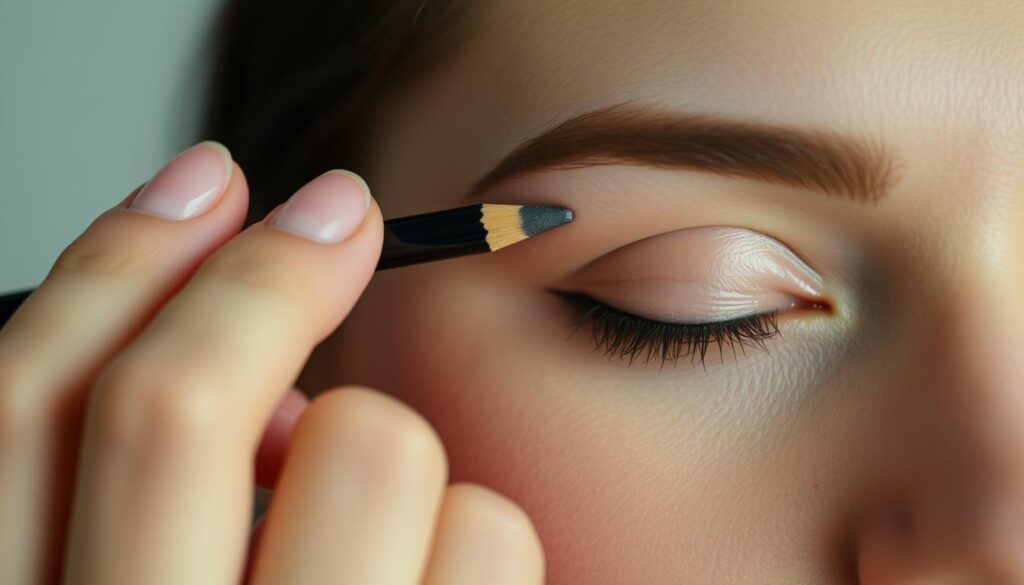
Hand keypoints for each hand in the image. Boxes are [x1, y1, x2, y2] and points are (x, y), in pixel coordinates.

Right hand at [0, 142, 544, 583]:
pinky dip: (475, 535)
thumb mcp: (145, 575)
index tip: (213, 179)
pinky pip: (490, 538)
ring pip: (371, 449)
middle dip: (266, 276)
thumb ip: (157, 493)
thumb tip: (266, 373)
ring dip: (388, 449)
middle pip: (176, 407)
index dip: (119, 263)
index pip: (22, 412)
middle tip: (340, 208)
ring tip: (378, 527)